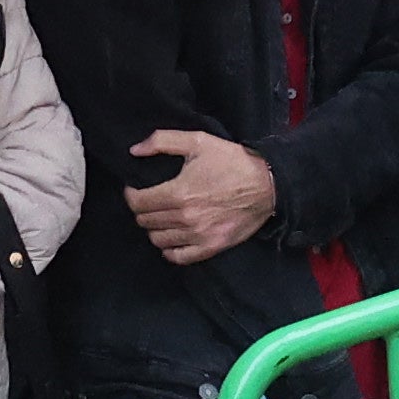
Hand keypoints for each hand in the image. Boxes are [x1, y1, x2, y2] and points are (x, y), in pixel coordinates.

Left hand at [126, 128, 277, 263]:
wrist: (267, 184)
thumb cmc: (232, 161)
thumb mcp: (198, 141)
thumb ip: (161, 141)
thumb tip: (134, 151)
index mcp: (178, 193)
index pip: (137, 203)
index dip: (131, 195)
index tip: (135, 189)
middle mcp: (186, 218)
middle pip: (146, 221)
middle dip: (142, 210)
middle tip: (150, 201)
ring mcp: (198, 235)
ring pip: (158, 240)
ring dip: (155, 228)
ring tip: (161, 217)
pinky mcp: (211, 247)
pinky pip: (178, 257)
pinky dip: (169, 250)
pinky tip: (172, 238)